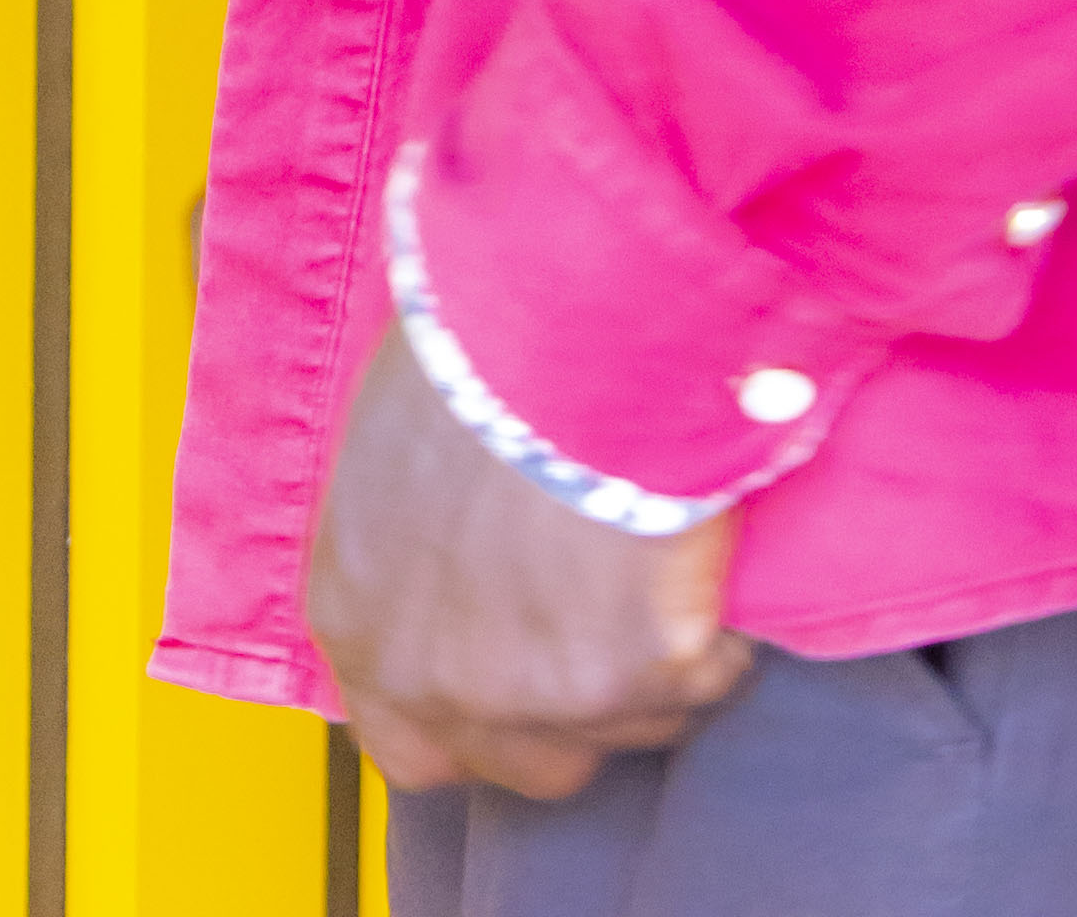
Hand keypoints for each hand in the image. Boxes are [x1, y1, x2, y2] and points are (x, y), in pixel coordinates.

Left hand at [303, 326, 749, 805]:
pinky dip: (721, 630)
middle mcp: (431, 683)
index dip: (469, 714)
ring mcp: (536, 697)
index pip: (402, 744)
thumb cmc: (479, 335)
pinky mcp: (641, 680)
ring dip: (654, 666)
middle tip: (608, 618)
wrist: (573, 311)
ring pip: (625, 730)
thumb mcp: (395, 438)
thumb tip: (458, 542)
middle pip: (521, 764)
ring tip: (665, 559)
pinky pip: (707, 676)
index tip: (520, 662)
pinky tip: (708, 549)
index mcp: (355, 620)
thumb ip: (410, 529)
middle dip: (571, 711)